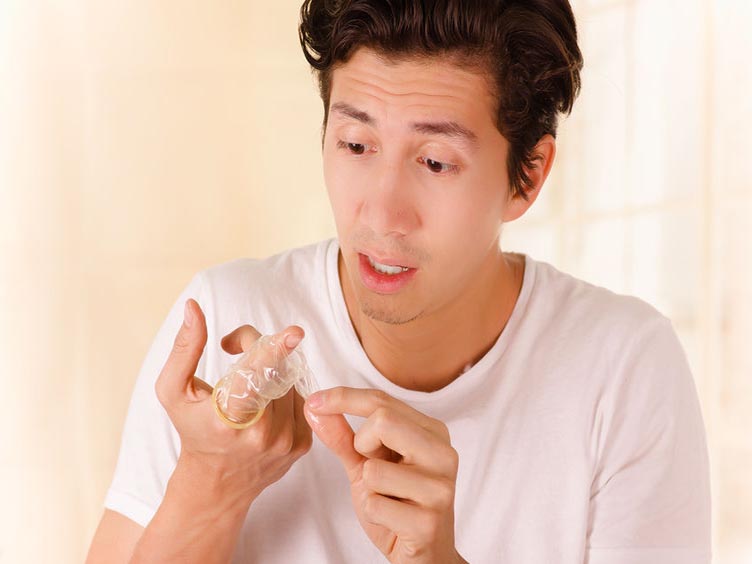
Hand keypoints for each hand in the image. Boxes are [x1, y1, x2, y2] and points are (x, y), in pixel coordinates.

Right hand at [155, 298, 312, 502]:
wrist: (216, 484)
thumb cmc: (192, 429)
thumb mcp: (173, 391)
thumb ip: (185, 348)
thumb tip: (193, 307)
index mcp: (227, 419)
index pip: (253, 377)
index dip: (273, 350)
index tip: (294, 333)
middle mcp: (261, 433)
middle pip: (274, 369)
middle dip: (259, 350)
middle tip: (236, 350)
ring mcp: (285, 441)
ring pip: (289, 381)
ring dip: (271, 374)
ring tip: (248, 391)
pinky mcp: (301, 444)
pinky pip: (301, 399)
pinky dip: (284, 393)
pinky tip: (264, 407)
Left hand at [304, 387, 467, 563]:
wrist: (422, 556)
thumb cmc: (397, 506)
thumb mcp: (366, 466)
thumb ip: (342, 437)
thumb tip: (314, 407)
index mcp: (432, 432)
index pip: (382, 402)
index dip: (344, 398)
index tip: (315, 400)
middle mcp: (443, 454)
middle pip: (383, 420)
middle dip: (362, 444)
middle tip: (372, 467)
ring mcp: (440, 488)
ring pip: (374, 468)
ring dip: (368, 488)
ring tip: (389, 498)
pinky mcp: (429, 521)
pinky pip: (375, 504)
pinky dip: (374, 512)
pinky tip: (394, 520)